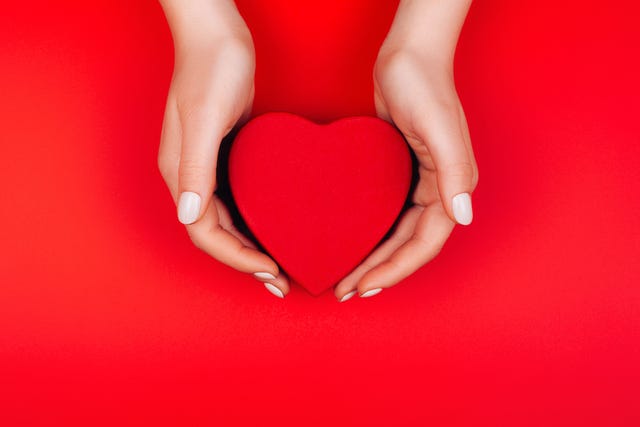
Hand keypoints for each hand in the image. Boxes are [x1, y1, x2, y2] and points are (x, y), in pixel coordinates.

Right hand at [157, 0, 288, 297]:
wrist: (218, 34)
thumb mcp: (204, 117)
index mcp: (181, 173)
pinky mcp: (226, 154)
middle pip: (216, 234)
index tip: (271, 270)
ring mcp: (208, 166)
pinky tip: (278, 226)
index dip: (237, 258)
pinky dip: (255, 220)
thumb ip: (196, 168)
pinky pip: (238, 199)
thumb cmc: (211, 69)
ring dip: (252, 247)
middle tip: (281, 281)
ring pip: (228, 221)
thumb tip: (191, 216)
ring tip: (280, 265)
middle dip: (246, 262)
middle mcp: (191, 176)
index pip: (204, 234)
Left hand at [334, 0, 477, 301]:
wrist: (408, 56)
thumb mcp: (439, 126)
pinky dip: (369, 233)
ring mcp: (417, 183)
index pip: (424, 244)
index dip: (396, 270)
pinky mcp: (398, 172)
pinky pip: (385, 214)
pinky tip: (348, 241)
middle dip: (380, 272)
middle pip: (408, 246)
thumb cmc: (425, 85)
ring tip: (346, 277)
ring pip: (396, 234)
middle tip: (347, 291)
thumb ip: (454, 171)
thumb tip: (462, 216)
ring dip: (374, 259)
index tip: (365, 287)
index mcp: (450, 187)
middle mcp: (437, 190)